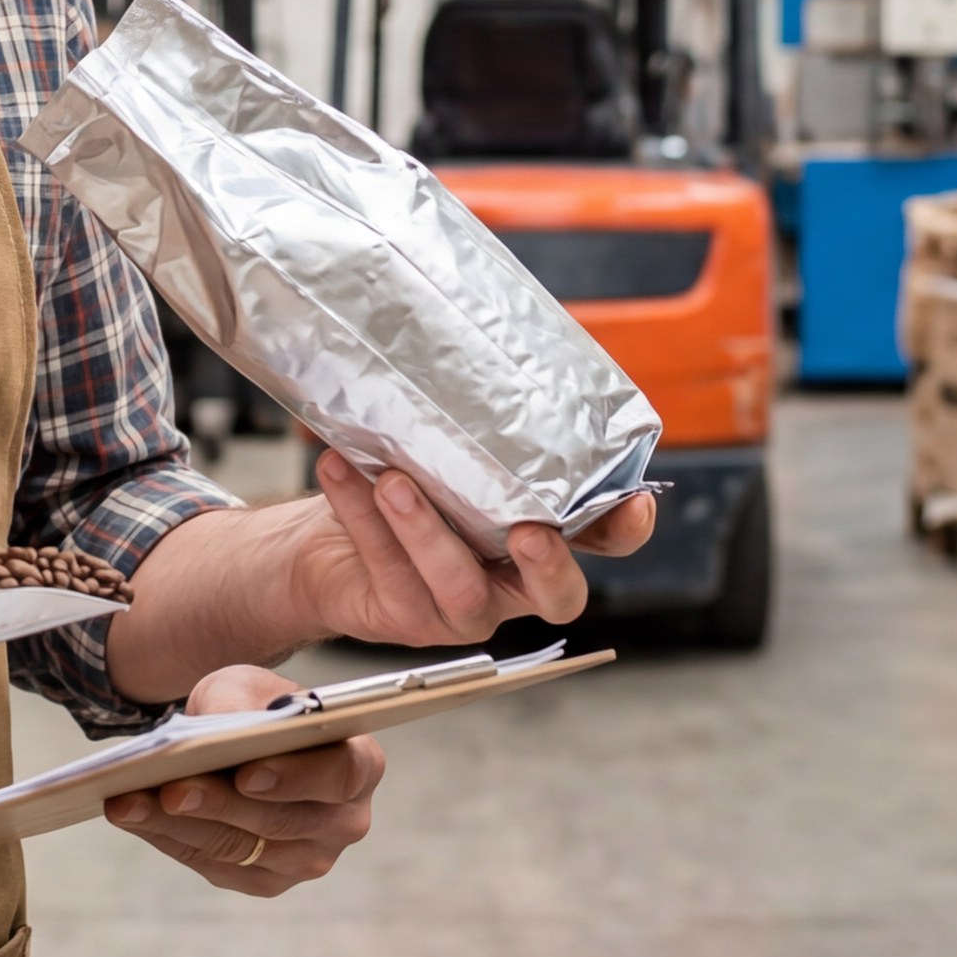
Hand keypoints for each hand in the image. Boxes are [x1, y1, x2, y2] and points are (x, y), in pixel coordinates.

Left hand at [100, 664, 382, 895]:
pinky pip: (216, 866)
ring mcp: (307, 858)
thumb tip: (224, 727)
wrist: (243, 739)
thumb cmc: (255, 706)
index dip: (294, 778)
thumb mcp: (245, 686)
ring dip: (179, 825)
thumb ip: (240, 703)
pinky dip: (170, 839)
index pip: (340, 777)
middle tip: (170, 788)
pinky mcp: (267, 881)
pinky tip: (134, 816)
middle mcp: (345, 821)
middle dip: (218, 804)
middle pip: (281, 821)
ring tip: (130, 802)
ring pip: (241, 848)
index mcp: (360, 764)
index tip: (246, 773)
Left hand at [289, 450, 631, 646]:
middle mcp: (512, 581)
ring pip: (459, 585)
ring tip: (392, 479)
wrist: (323, 539)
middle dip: (548, 566)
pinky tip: (341, 473)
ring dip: (425, 530)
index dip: (626, 528)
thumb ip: (473, 422)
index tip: (633, 504)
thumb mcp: (444, 449)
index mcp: (541, 535)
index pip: (605, 540)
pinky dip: (362, 519)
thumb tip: (476, 338)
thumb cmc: (401, 482)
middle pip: (559, 596)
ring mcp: (463, 608)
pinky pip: (391, 574)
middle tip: (528, 529)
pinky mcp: (407, 618)